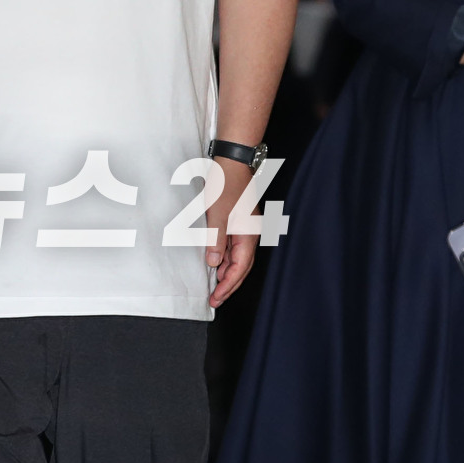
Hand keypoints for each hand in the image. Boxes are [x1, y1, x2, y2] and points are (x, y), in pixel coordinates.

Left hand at [205, 155, 258, 307]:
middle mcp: (250, 234)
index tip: (216, 299)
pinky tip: (214, 264)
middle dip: (228, 286)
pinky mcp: (238, 222)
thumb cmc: (226, 184)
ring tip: (213, 287)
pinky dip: (224, 259)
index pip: (239, 269)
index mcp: (248, 234)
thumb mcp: (217, 214)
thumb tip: (213, 264)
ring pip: (237, 258)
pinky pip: (233, 247)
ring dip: (226, 273)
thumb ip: (216, 241)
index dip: (227, 286)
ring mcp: (245, 228)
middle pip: (241, 268)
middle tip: (215, 301)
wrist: (231, 161)